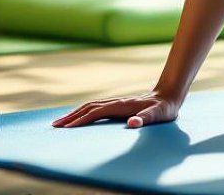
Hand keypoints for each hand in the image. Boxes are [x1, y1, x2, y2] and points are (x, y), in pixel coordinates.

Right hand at [51, 88, 182, 128]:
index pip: (96, 112)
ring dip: (74, 113)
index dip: (81, 120)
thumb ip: (146, 119)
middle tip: (54, 126)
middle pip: (88, 107)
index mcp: (122, 105)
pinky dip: (83, 112)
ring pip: (90, 106)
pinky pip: (96, 107)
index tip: (67, 128)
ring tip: (61, 122)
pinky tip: (80, 117)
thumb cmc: (164, 108)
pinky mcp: (118, 104)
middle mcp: (116, 102)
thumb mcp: (159, 115)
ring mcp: (116, 102)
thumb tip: (132, 123)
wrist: (169, 95)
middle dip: (71, 116)